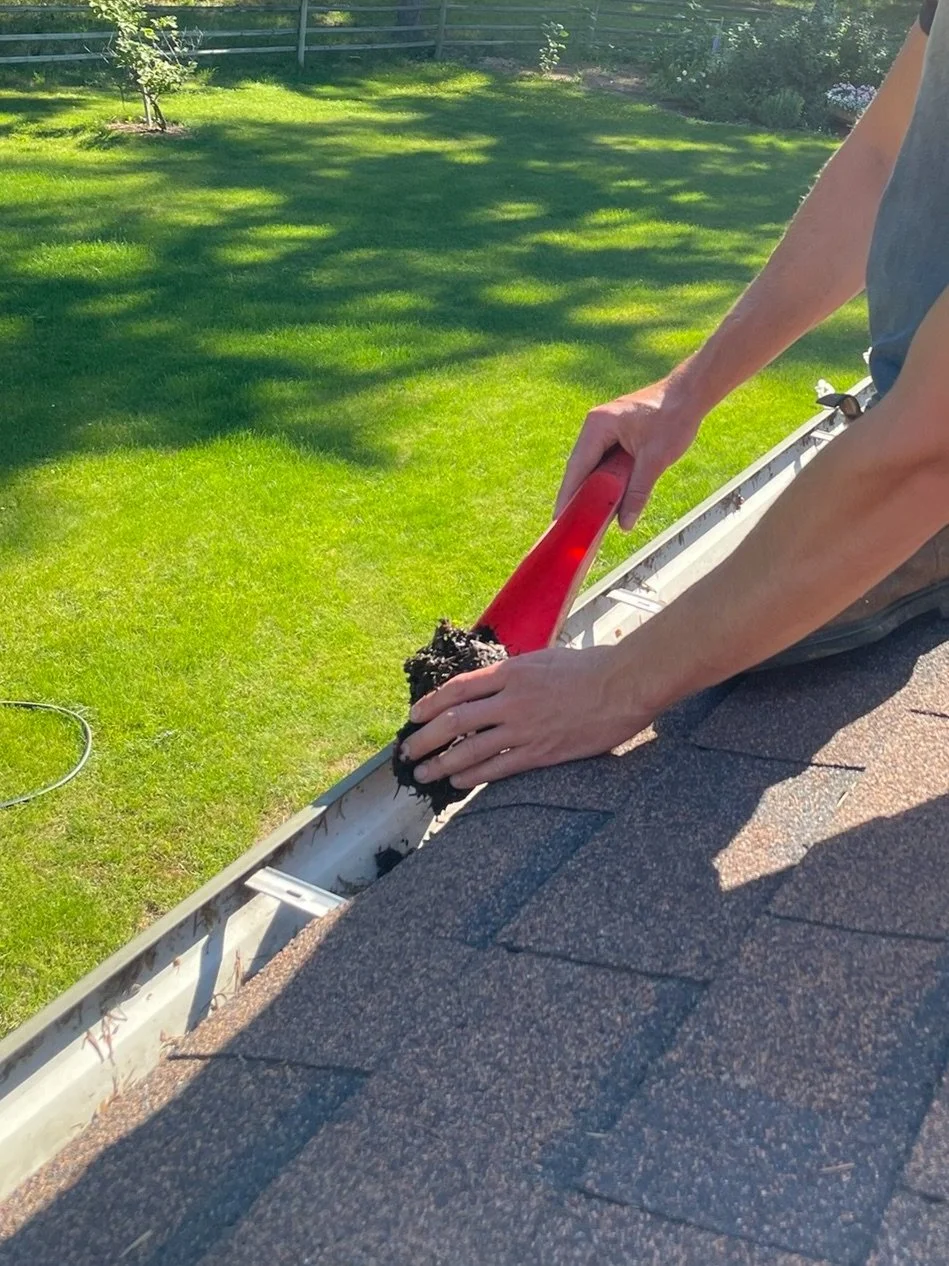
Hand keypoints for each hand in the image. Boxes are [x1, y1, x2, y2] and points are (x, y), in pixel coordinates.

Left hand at [399, 645, 653, 790]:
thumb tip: (491, 685)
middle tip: (408, 753)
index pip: (457, 689)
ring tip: (424, 773)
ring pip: (471, 749)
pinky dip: (474, 775)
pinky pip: (499, 767)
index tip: (413, 717)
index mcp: (510, 673)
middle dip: (425, 739)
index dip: (429, 704)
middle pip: (455, 721)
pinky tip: (458, 782)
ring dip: (442, 763)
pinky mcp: (541, 751)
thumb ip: (514, 674)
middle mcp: (510, 700)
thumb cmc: (590, 667)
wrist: (623, 685)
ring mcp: (524, 728)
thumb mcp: (543, 659)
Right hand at [555, 377, 703, 530]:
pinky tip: (605, 498)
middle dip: (577, 496)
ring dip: (592, 488)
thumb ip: (637, 492)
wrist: (690, 394)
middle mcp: (595, 425)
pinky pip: (604, 461)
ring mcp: (604, 428)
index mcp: (598, 425)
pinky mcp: (615, 433)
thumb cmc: (673, 418)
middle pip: (580, 467)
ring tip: (585, 516)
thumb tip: (624, 523)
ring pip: (592, 465)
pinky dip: (604, 479)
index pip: (577, 467)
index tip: (559, 519)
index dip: (567, 495)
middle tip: (571, 525)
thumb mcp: (655, 460)